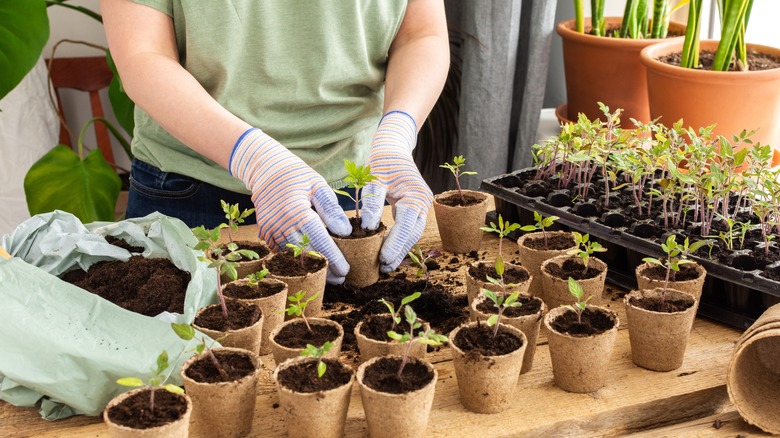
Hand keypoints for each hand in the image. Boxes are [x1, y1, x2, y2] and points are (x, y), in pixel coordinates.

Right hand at [230, 128, 351, 283]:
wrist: (265, 169)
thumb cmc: (297, 175)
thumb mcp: (318, 185)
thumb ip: (332, 209)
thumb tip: (345, 232)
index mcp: (297, 211)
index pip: (319, 241)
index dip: (333, 258)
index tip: (345, 270)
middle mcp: (281, 224)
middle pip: (306, 253)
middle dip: (323, 268)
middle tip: (340, 278)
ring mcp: (270, 230)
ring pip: (292, 256)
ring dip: (310, 266)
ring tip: (327, 275)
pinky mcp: (264, 232)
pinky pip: (281, 251)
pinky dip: (295, 259)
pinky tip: (309, 264)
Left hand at [361, 111, 432, 272]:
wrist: (393, 147)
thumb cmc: (382, 160)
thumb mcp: (374, 177)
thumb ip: (371, 202)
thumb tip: (368, 228)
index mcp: (416, 195)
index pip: (407, 225)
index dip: (395, 244)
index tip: (383, 259)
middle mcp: (424, 202)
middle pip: (413, 233)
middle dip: (399, 252)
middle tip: (383, 268)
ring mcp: (422, 206)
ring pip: (413, 233)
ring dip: (400, 249)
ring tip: (385, 266)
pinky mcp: (415, 208)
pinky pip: (409, 228)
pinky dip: (400, 241)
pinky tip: (388, 252)